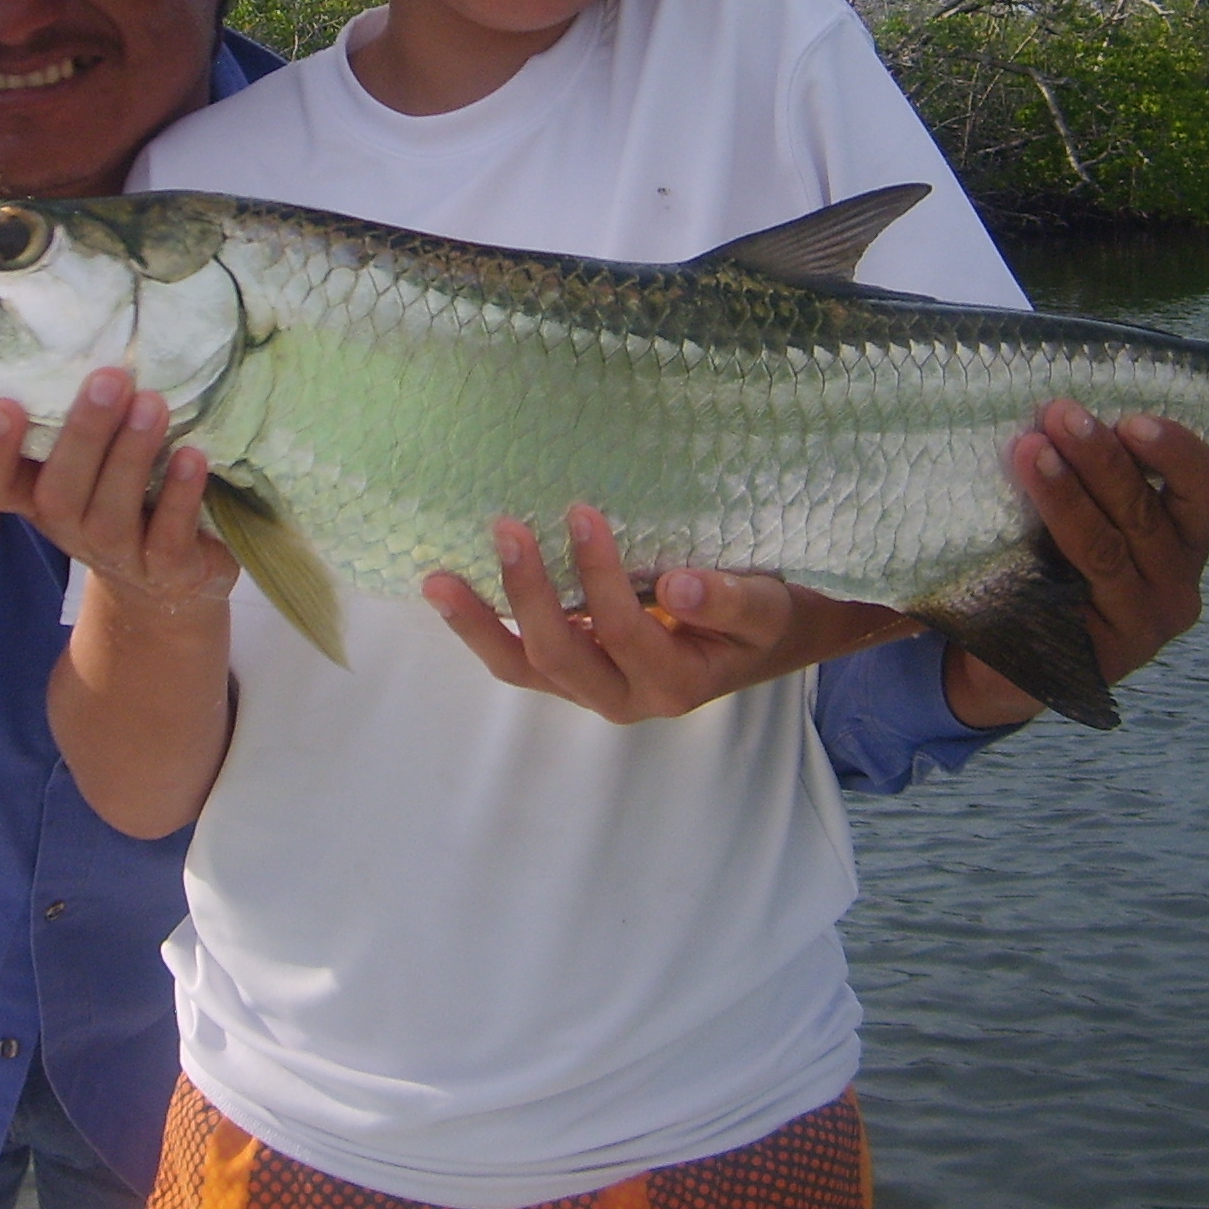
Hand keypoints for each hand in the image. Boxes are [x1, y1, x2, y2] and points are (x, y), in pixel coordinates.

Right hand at [0, 369, 236, 615]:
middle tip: (109, 379)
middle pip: (58, 492)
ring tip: (152, 405)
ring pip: (110, 513)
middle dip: (83, 434)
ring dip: (131, 455)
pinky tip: (194, 457)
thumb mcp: (91, 462)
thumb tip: (90, 333)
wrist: (171, 581)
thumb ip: (80, 418)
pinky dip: (180, 496)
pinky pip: (168, 537)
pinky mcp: (168, 571)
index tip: (4, 404)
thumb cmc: (124, 498)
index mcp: (38, 497)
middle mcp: (68, 528)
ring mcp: (117, 555)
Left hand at [424, 505, 910, 722]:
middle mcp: (626, 697)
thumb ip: (728, 599)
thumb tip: (679, 584)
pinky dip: (484, 629)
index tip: (582, 511)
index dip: (598, 576)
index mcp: (674, 682)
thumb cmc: (769, 618)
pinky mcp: (574, 671)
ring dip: (479, 625)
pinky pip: (520, 659)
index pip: (624, 630)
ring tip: (436, 580)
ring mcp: (594, 688)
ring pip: (525, 668)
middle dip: (527, 594)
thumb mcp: (766, 607)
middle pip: (560, 656)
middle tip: (506, 526)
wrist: (772, 641)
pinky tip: (448, 592)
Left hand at [941, 405, 1208, 727]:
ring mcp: (1139, 623)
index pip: (1206, 487)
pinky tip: (1010, 524)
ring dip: (1066, 495)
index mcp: (1183, 536)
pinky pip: (1067, 595)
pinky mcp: (1098, 656)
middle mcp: (1175, 582)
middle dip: (1100, 457)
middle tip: (1058, 414)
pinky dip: (1038, 555)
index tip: (1130, 418)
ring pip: (1105, 549)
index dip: (1176, 450)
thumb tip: (1055, 405)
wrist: (1005, 657)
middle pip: (1146, 512)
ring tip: (1029, 451)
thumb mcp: (1082, 507)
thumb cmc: (1049, 560)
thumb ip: (1088, 467)